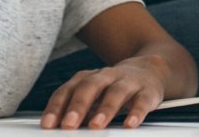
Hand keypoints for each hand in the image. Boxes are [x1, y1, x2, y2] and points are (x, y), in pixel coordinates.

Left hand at [41, 57, 170, 128]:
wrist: (150, 70)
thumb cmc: (113, 88)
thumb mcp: (93, 96)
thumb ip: (77, 110)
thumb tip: (58, 129)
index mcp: (89, 78)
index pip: (69, 90)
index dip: (57, 106)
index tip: (48, 124)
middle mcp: (107, 76)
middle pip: (90, 86)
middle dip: (78, 105)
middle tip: (68, 125)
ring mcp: (129, 82)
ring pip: (116, 91)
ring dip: (105, 108)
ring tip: (96, 125)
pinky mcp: (148, 90)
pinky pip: (142, 100)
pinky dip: (136, 112)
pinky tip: (130, 124)